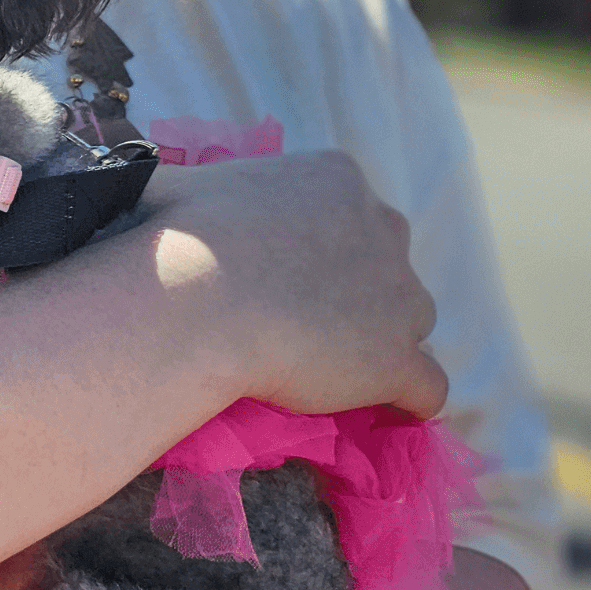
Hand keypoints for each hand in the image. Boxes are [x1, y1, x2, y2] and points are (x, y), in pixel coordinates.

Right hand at [137, 152, 445, 419]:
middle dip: (356, 289)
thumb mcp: (177, 188)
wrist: (192, 302)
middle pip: (386, 262)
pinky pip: (428, 386)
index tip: (285, 275)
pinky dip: (408, 399)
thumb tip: (162, 193)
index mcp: (335, 179)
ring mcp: (400, 296)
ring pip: (410, 320)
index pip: (350, 212)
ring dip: (378, 340)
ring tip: (332, 368)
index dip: (319, 249)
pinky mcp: (397, 360)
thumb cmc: (175, 238)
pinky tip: (385, 410)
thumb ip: (189, 187)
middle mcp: (382, 226)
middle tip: (301, 318)